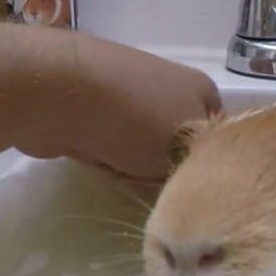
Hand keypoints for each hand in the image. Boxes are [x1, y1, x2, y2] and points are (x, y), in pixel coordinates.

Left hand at [9, 28, 221, 184]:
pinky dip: (103, 159)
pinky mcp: (91, 110)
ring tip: (118, 168)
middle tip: (155, 184)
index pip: (217, 136)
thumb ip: (198, 170)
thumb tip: (191, 180)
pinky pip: (108, 148)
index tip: (194, 187)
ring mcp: (126, 97)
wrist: (58, 93)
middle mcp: (167, 88)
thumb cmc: (136, 121)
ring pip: (140, 152)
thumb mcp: (186, 153)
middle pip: (175, 148)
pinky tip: (94, 158)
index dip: (206, 165)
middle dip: (163, 170)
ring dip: (130, 168)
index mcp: (200, 89)